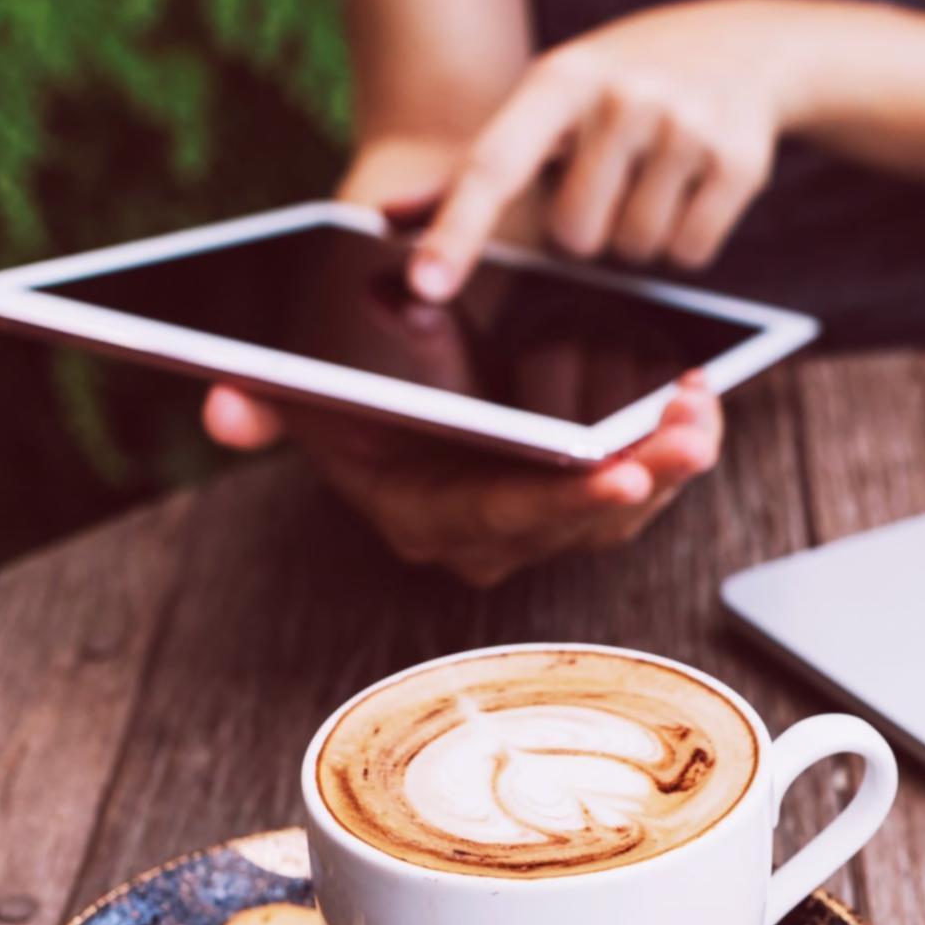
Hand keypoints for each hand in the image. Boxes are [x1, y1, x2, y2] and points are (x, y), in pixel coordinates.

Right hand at [202, 372, 724, 586]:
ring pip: (623, 510)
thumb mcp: (305, 391)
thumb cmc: (349, 387)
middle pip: (579, 520)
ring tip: (704, 407)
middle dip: (643, 478)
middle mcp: (487, 537)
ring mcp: (538, 526)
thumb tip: (220, 409)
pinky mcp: (577, 500)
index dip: (562, 498)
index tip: (619, 472)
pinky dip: (672, 446)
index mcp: (425, 516)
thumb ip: (267, 401)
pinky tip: (700, 398)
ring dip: (671, 461)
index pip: (503, 516)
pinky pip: (638, 486)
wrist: (383, 388)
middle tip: (688, 434)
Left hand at [410, 0, 808, 300]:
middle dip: (590, 225)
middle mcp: (621, 96)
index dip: (458, 231)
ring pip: (635, 250)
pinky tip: (695, 186)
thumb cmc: (623, 83)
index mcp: (560, 79)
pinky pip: (689, 254)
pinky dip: (687, 239)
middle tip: (614, 175)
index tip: (426, 286)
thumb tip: (384, 218)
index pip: (494, 167)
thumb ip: (471, 166)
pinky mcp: (738, 161)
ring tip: (658, 175)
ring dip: (641, 233)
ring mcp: (685, 126)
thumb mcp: (552, 99)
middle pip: (575, 236)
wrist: (748, 44)